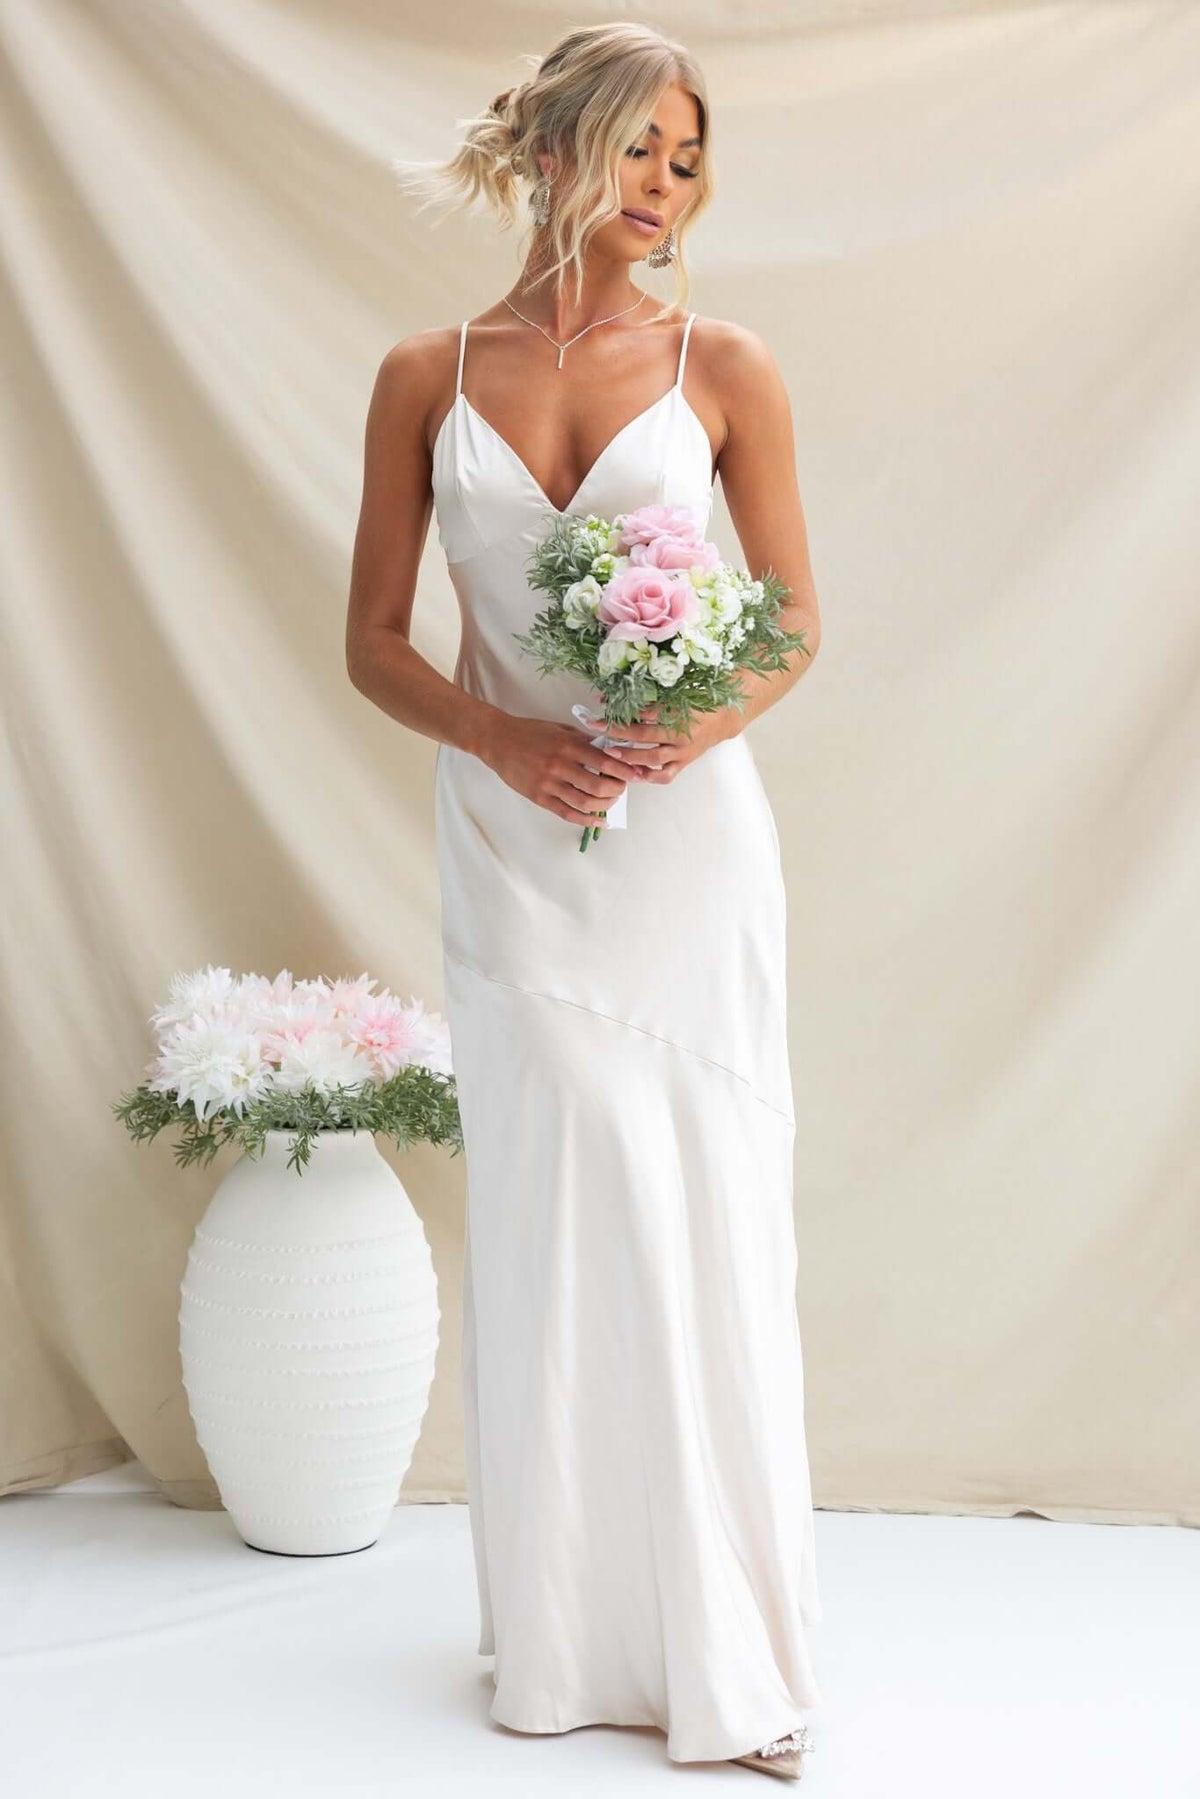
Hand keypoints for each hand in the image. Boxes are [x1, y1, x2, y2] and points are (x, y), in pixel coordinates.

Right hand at [480, 714, 629, 830]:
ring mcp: (548, 783)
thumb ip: (583, 741)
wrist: (498, 741)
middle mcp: (560, 765)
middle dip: (617, 789)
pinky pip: (567, 813)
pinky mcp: (539, 797)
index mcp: (568, 745)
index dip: (624, 770)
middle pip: (598, 785)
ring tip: (612, 802)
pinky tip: (598, 820)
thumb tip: (609, 752)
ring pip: (585, 802)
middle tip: (622, 788)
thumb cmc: (530, 733)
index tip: (636, 775)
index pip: (604, 760)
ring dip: (604, 805)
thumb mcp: (560, 729)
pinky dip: (586, 820)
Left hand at [603, 703, 741, 783]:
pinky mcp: (684, 762)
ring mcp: (683, 751)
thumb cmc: (701, 702)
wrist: (724, 718)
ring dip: (629, 756)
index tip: (603, 704)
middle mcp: (681, 734)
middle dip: (619, 731)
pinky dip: (648, 776)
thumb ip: (655, 697)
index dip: (624, 707)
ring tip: (611, 753)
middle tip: (599, 728)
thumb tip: (625, 694)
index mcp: (680, 712)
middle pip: (645, 734)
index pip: (646, 710)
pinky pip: (665, 775)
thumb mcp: (680, 693)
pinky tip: (632, 774)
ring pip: (653, 757)